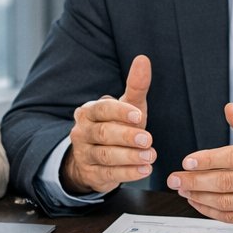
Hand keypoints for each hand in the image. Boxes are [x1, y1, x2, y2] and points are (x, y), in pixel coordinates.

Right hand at [61, 55, 154, 194]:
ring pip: (106, 155)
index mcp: (89, 111)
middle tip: (148, 139)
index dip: (120, 112)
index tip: (138, 116)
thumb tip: (143, 59)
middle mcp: (82, 131)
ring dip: (130, 157)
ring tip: (150, 157)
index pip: (102, 109)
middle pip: (103, 133)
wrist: (95, 158)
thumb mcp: (127, 107)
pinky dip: (128, 173)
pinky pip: (109, 174)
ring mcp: (84, 154)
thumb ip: (136, 86)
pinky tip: (144, 170)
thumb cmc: (116, 126)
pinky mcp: (92, 174)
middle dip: (127, 136)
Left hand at [166, 103, 232, 224]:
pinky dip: (210, 211)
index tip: (187, 162)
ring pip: (226, 202)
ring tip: (182, 190)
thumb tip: (229, 108)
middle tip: (174, 178)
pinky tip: (197, 202)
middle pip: (225, 182)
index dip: (207, 160)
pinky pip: (232, 217)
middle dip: (195, 181)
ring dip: (199, 197)